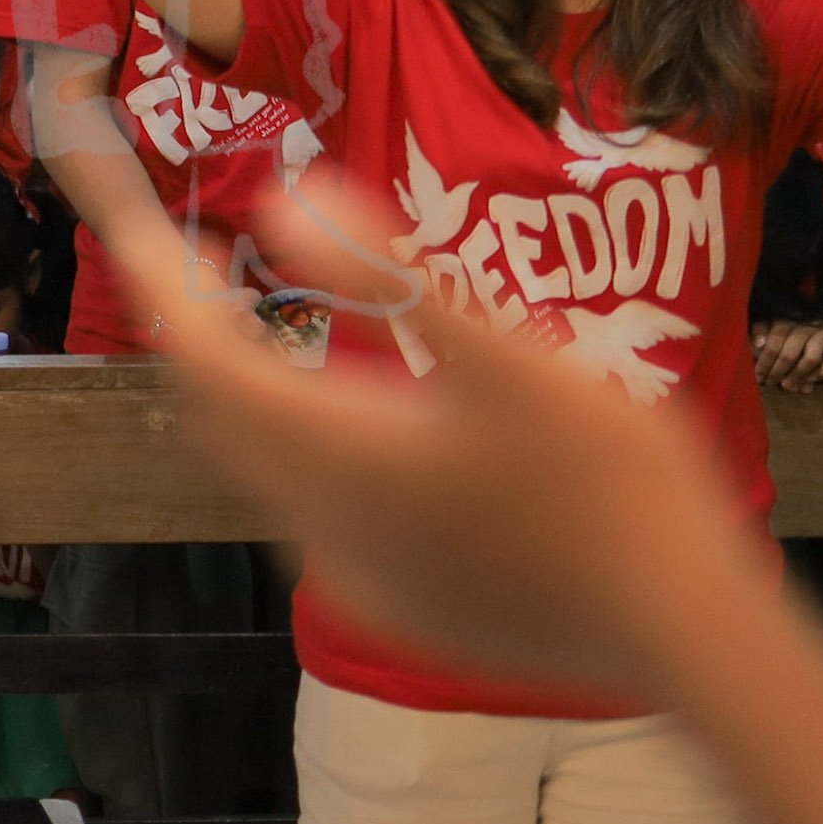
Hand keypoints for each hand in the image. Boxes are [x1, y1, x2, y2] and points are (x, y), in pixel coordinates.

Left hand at [106, 180, 710, 709]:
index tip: (140, 230)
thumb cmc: (610, 480)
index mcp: (343, 457)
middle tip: (195, 262)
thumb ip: (389, 274)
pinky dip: (302, 453)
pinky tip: (357, 423)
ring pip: (265, 472)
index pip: (205, 363)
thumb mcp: (505, 356)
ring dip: (250, 396)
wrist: (682, 627)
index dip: (165, 291)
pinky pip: (313, 518)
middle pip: (221, 419)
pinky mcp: (402, 610)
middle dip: (195, 336)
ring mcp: (361, 580)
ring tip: (265, 323)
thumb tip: (282, 196)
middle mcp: (327, 528)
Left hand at [753, 316, 822, 390]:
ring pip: (810, 359)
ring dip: (798, 376)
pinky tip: (810, 381)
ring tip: (788, 386)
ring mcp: (822, 333)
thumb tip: (758, 345)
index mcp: (786, 317)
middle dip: (778, 372)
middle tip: (771, 383)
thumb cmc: (783, 321)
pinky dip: (821, 374)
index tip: (758, 377)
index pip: (774, 343)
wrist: (812, 310)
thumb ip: (759, 333)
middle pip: (790, 353)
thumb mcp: (767, 322)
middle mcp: (805, 324)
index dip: (765, 363)